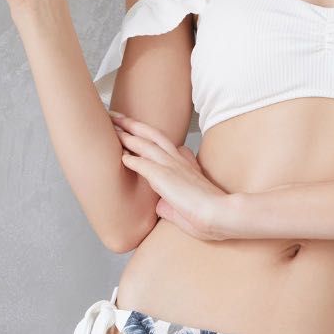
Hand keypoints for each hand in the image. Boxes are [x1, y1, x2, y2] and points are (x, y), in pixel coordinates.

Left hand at [110, 111, 237, 241]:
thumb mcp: (187, 206)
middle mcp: (178, 161)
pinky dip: (131, 159)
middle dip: (131, 124)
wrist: (222, 215)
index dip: (146, 135)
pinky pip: (144, 164)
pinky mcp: (166, 177)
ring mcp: (172, 167)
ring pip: (146, 144)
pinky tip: (120, 156)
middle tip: (114, 116)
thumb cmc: (208, 217)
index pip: (162, 144)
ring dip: (127, 135)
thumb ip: (171, 203)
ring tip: (111, 126)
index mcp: (184, 166)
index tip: (133, 130)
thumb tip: (161, 206)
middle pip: (151, 135)